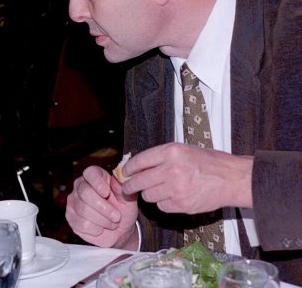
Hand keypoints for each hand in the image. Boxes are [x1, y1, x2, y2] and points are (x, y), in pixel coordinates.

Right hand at [65, 165, 138, 248]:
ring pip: (84, 210)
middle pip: (85, 192)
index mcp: (94, 176)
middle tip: (117, 216)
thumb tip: (119, 177)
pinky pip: (82, 224)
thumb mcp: (127, 198)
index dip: (98, 182)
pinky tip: (101, 228)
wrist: (120, 231)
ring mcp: (73, 202)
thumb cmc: (123, 210)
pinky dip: (97, 229)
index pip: (90, 172)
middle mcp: (80, 186)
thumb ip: (121, 188)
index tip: (107, 193)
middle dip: (104, 207)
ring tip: (111, 222)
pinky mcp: (71, 218)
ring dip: (103, 220)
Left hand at [121, 142, 253, 212]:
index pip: (139, 161)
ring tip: (159, 190)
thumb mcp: (184, 150)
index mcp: (171, 152)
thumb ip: (161, 157)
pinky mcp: (182, 205)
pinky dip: (164, 203)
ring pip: (148, 196)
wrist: (232, 179)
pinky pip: (162, 206)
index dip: (128, 169)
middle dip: (130, 186)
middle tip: (127, 188)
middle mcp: (171, 170)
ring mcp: (176, 189)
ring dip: (150, 194)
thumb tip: (138, 165)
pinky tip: (173, 197)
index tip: (124, 172)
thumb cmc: (209, 163)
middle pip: (139, 181)